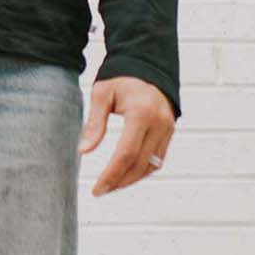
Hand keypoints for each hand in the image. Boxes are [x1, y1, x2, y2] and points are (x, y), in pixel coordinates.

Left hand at [79, 76, 175, 196]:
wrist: (145, 64)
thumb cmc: (120, 78)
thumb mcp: (101, 95)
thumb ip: (94, 123)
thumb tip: (83, 151)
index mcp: (141, 113)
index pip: (126, 155)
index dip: (111, 175)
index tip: (97, 188)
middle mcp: (159, 123)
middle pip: (139, 165)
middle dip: (119, 182)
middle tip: (101, 190)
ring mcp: (168, 128)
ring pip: (151, 166)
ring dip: (132, 179)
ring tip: (111, 185)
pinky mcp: (170, 131)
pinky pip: (158, 159)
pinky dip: (143, 170)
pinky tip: (127, 174)